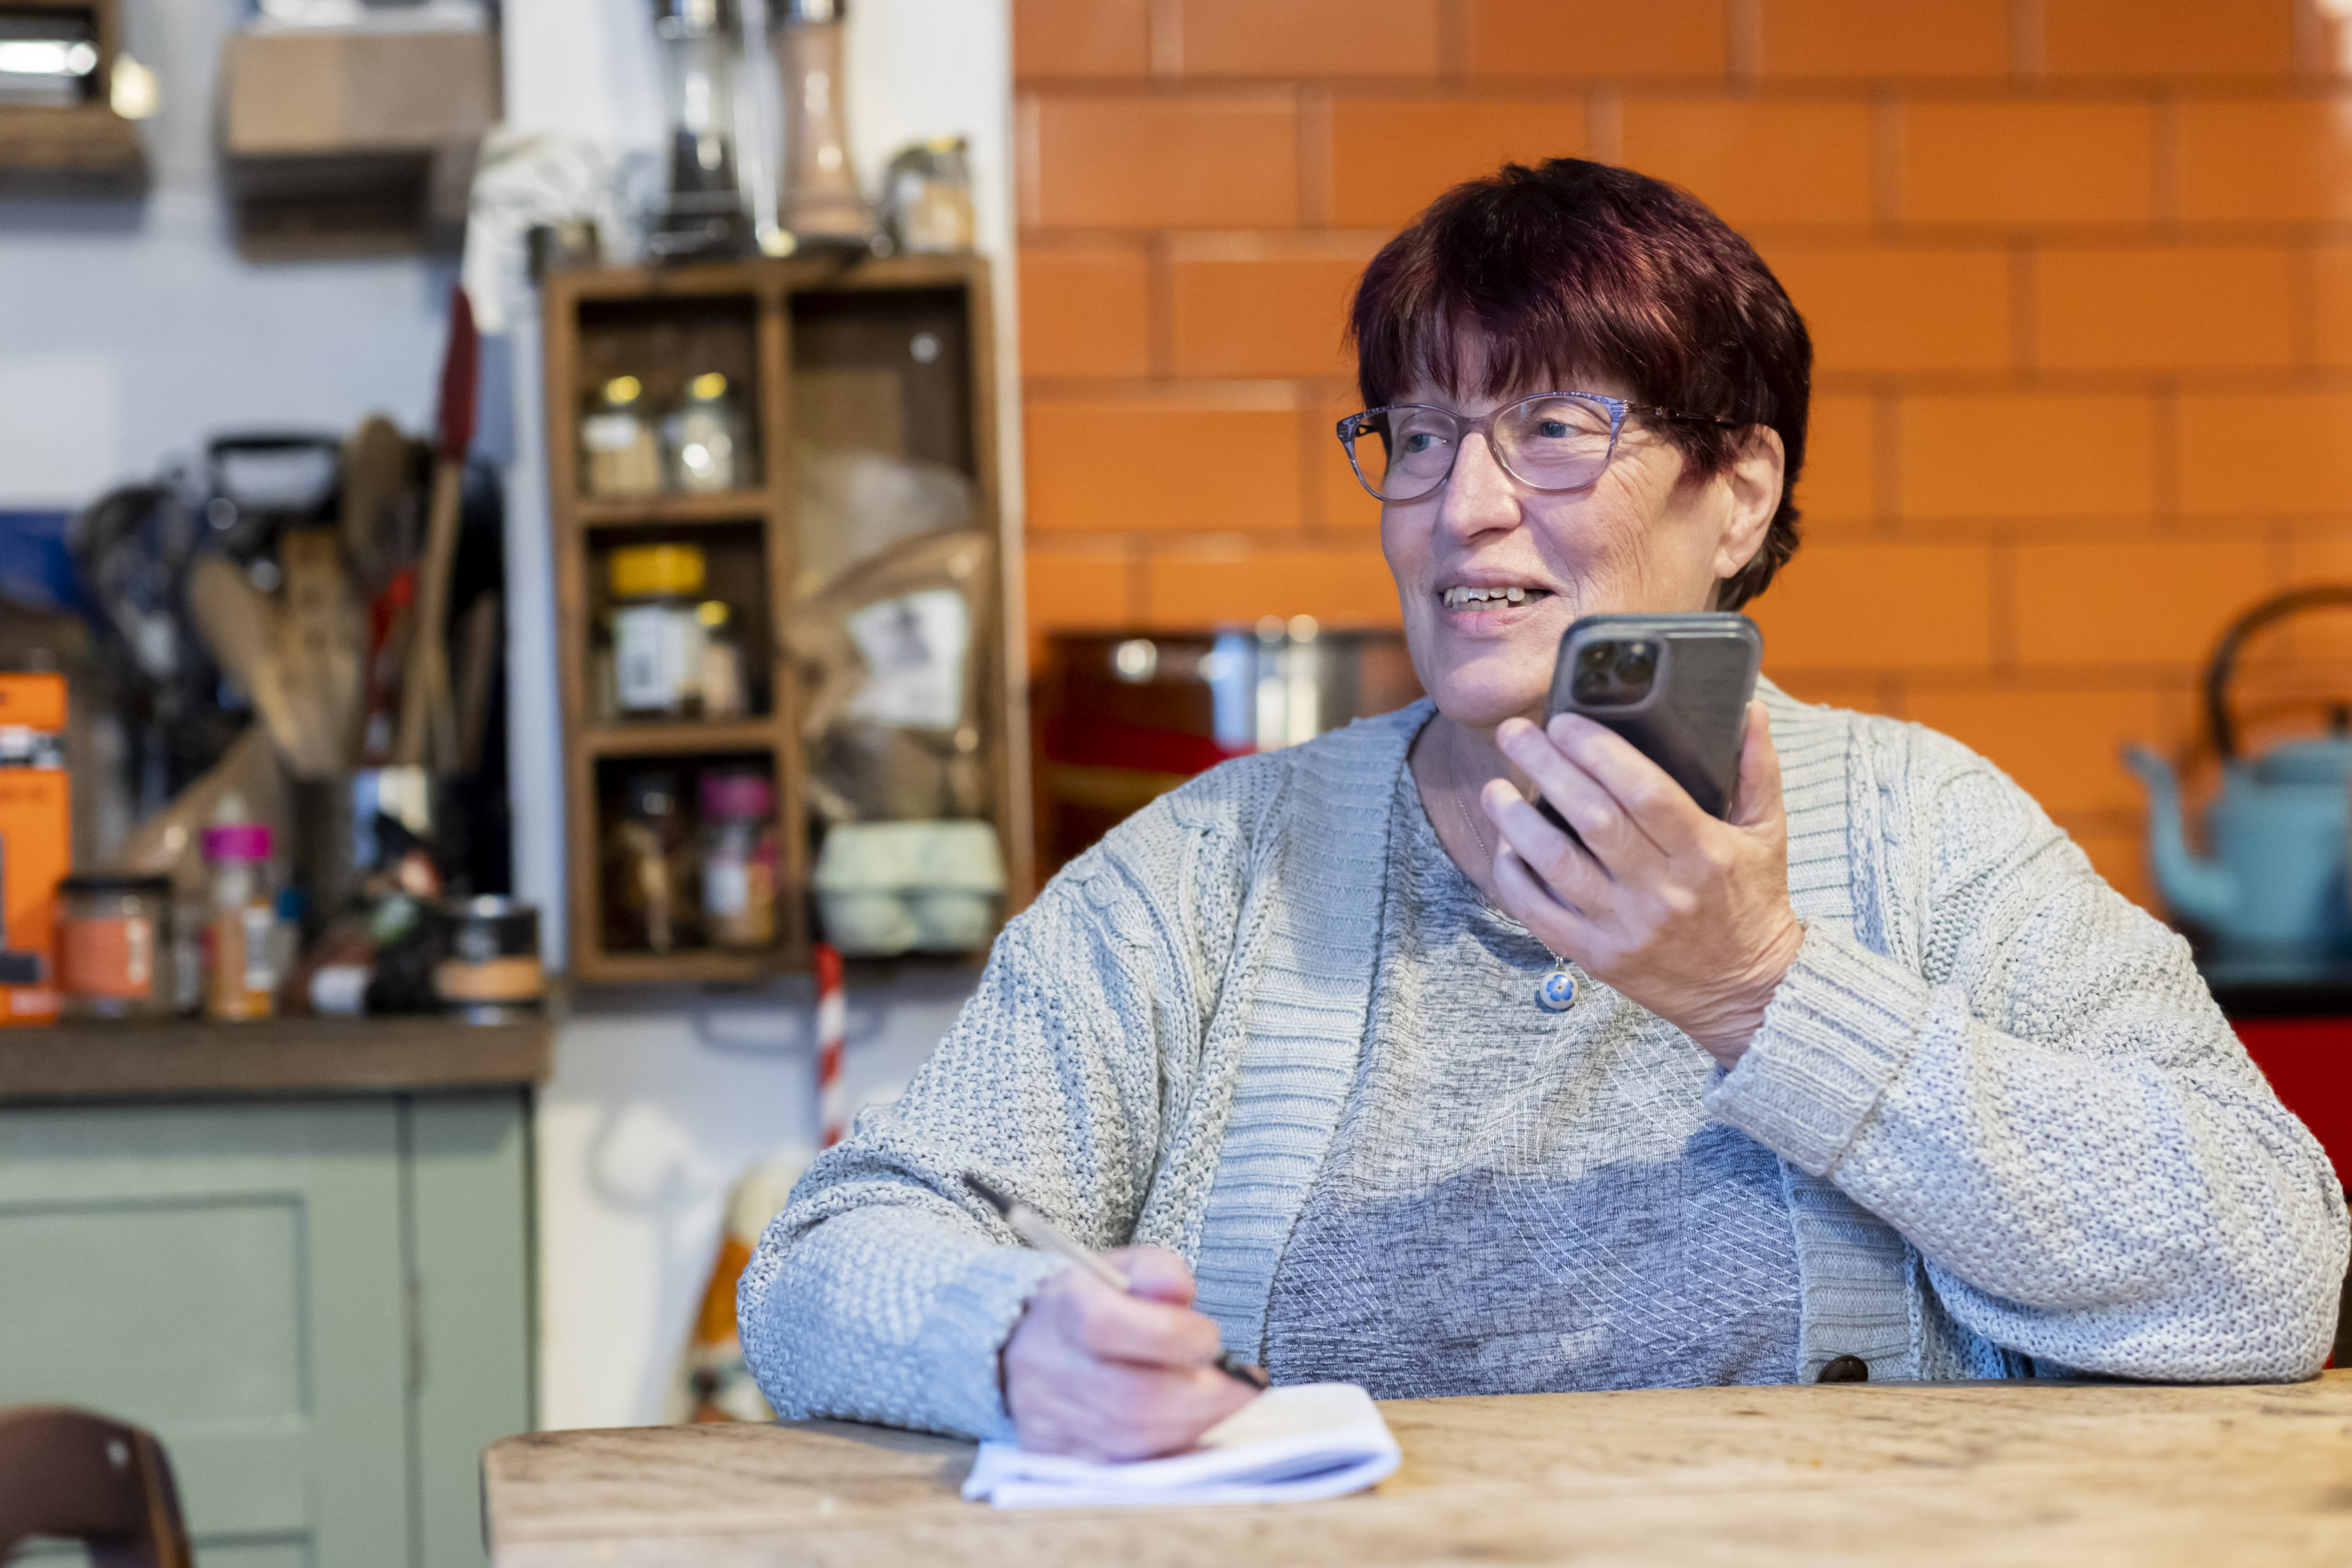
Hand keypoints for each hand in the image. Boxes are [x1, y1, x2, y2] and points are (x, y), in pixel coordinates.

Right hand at [1001, 1245, 1260, 1459]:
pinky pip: (1125, 1466)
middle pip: (1131, 1397)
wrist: (1020, 1343)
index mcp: (1063, 1310)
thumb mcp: (1119, 1268)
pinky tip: (1192, 1427)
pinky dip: (1170, 1449)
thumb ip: (1157, 1271)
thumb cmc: (1086, 1304)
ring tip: (1223, 1403)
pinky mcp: (1059, 1456)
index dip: (1175, 1336)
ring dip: (1194, 1424)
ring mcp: (1050, 1420)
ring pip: (1132, 1440)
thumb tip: (1180, 1293)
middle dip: (1204, 1396)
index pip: (1111, 1325)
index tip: (1212, 1337)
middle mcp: (1050, 1368)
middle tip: (1244, 1385)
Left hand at [1483, 698, 1803, 1066]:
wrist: (1747, 992)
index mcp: (1705, 852)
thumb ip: (1757, 768)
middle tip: (1515, 733)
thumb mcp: (1768, 833)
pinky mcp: (1597, 956)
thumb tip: (1751, 707)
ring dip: (1516, 821)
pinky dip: (1514, 877)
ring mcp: (1625, 926)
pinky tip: (1505, 846)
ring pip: (1557, 864)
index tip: (1565, 721)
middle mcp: (1662, 890)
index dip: (1599, 751)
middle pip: (1592, 819)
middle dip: (1546, 767)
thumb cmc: (1753, 901)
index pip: (1645, 791)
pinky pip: (1539, 914)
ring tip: (1495, 787)